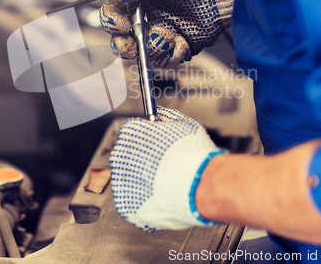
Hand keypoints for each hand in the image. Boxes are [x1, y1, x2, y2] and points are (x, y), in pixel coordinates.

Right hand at [99, 0, 235, 67]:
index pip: (113, 15)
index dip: (112, 23)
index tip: (122, 24)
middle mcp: (147, 18)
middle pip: (122, 41)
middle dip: (123, 46)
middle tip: (131, 43)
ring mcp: (163, 34)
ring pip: (144, 53)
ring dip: (153, 47)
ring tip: (170, 36)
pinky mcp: (179, 46)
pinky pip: (166, 60)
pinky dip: (173, 54)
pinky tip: (183, 41)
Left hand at [110, 107, 224, 230]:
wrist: (199, 186)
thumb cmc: (193, 155)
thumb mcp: (184, 124)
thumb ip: (167, 118)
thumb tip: (162, 115)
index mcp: (131, 133)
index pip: (131, 132)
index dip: (146, 138)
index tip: (155, 144)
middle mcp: (120, 156)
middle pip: (127, 156)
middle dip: (143, 160)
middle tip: (163, 166)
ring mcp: (122, 182)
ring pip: (130, 180)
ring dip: (143, 181)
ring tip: (166, 184)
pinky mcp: (127, 206)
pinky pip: (134, 202)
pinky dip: (145, 202)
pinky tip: (162, 197)